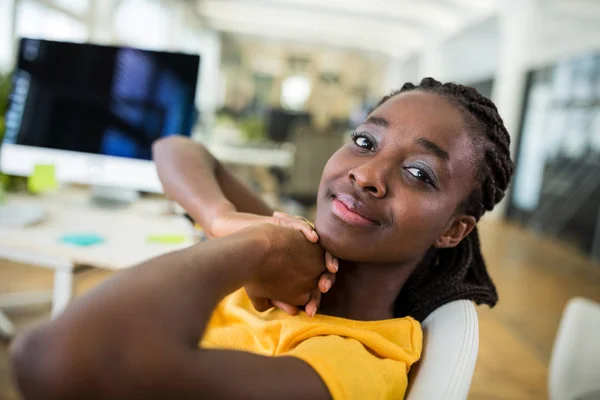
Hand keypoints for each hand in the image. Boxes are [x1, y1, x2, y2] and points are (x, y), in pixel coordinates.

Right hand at [210, 210, 337, 315]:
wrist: (239, 249)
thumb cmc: (251, 271)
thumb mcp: (265, 290)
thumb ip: (281, 300)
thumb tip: (295, 312)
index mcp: (302, 272)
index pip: (316, 285)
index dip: (315, 298)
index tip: (311, 311)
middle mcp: (306, 256)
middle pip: (324, 268)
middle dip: (325, 280)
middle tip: (323, 288)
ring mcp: (301, 240)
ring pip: (321, 249)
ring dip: (328, 258)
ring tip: (328, 268)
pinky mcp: (291, 225)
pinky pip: (305, 227)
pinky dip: (309, 232)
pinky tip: (313, 239)